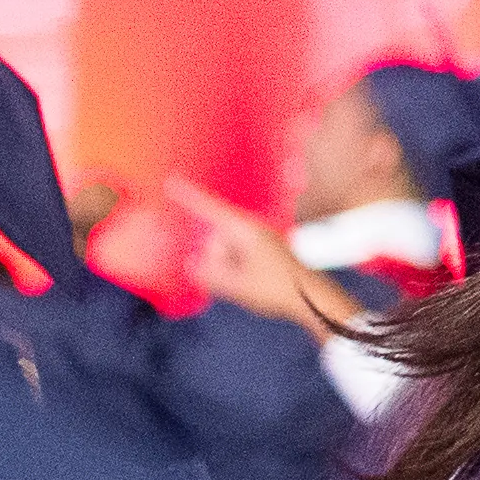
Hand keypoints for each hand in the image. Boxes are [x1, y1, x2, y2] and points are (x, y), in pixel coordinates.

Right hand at [165, 174, 337, 331]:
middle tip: (241, 278)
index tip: (170, 181)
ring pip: (221, 253)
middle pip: (213, 240)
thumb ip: (208, 273)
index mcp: (245, 229)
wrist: (309, 298)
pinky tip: (249, 283)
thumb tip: (192, 264)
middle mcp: (249, 229)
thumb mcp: (236, 285)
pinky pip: (232, 260)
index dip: (188, 196)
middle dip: (215, 260)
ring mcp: (254, 240)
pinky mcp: (258, 251)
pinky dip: (232, 272)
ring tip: (250, 282)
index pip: (210, 208)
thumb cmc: (276, 288)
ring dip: (225, 269)